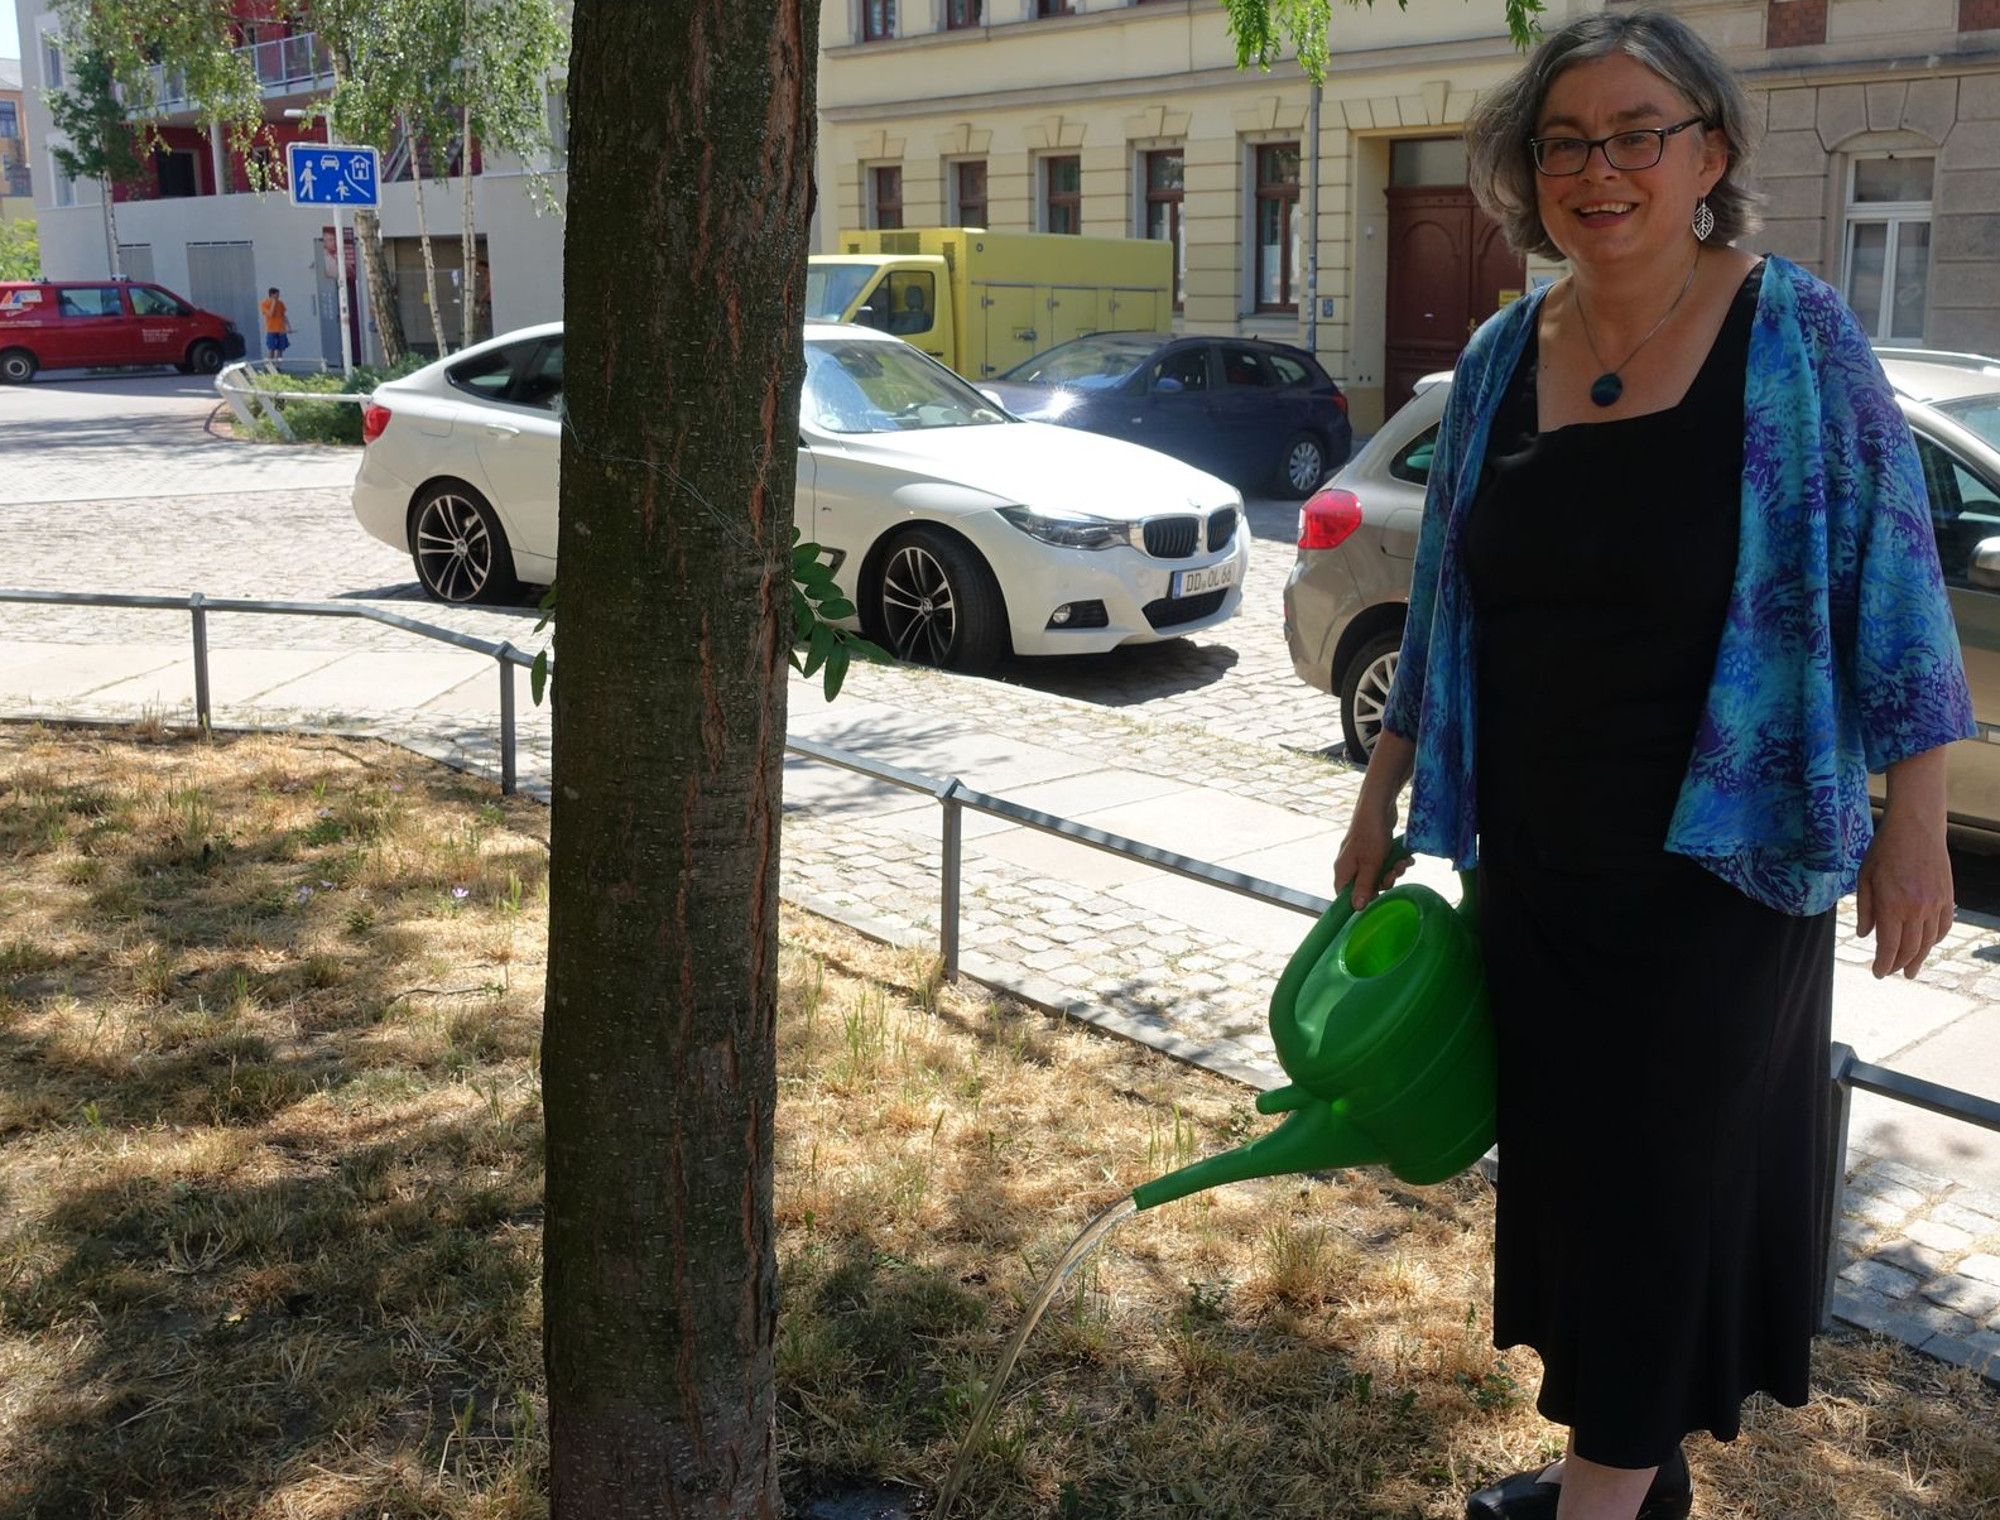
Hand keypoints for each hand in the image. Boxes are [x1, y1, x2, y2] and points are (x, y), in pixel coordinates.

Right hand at [1333, 804, 1407, 910]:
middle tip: (1394, 873)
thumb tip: (1357, 908)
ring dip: (1394, 871)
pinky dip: (1395, 862)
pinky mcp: (1374, 849)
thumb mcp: (1370, 864)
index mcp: (1344, 870)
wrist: (1378, 806)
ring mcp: (1362, 856)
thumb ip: (1364, 887)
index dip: (1361, 899)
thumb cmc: (1371, 834)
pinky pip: (1385, 863)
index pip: (1344, 895)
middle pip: (1366, 886)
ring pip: (1379, 874)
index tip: (1377, 895)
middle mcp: (1350, 865)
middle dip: (1385, 881)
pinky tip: (1405, 857)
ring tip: (1402, 862)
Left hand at [1855, 811, 1954, 978]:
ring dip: (1919, 957)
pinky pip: (1943, 926)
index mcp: (1891, 905)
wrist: (1916, 829)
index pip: (1888, 946)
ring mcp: (1935, 904)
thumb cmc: (1884, 851)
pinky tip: (1928, 945)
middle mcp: (1916, 908)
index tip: (1877, 973)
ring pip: (1929, 940)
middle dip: (1899, 964)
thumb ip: (1865, 909)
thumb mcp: (1864, 878)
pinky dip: (1935, 939)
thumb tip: (1866, 935)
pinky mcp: (1947, 897)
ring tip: (1911, 968)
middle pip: (1910, 948)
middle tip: (1893, 973)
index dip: (1883, 963)